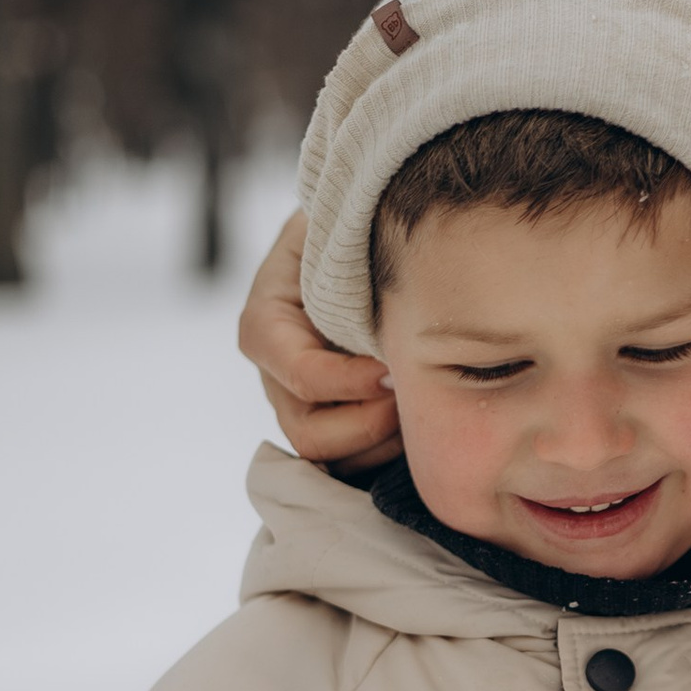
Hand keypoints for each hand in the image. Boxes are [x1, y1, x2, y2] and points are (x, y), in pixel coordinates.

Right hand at [238, 211, 397, 468]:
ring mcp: (301, 404)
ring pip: (330, 457)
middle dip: (369, 423)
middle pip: (307, 432)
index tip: (392, 368)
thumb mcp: (338, 227)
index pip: (297, 373)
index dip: (345, 382)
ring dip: (381, 443)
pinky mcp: (332, 421)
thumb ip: (343, 257)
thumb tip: (380, 312)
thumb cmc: (355, 227)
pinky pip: (350, 463)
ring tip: (423, 408)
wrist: (365, 240)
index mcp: (267, 323)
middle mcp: (276, 373)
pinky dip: (385, 454)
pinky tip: (420, 427)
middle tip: (415, 393)